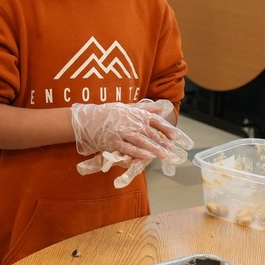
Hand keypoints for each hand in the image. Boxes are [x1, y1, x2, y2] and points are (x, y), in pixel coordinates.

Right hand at [71, 99, 190, 162]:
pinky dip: (139, 153)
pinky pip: (128, 148)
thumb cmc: (108, 113)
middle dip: (164, 143)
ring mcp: (122, 132)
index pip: (156, 120)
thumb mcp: (127, 107)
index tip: (176, 136)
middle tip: (174, 151)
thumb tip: (161, 108)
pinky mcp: (114, 142)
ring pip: (142, 141)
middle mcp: (131, 122)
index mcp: (136, 113)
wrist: (88, 119)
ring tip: (165, 156)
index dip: (167, 129)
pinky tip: (148, 157)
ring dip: (155, 149)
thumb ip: (145, 109)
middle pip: (151, 133)